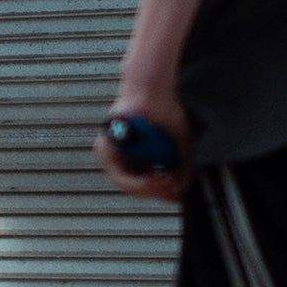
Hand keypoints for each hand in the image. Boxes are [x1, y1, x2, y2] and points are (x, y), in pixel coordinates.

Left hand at [94, 85, 190, 202]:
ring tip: (168, 179)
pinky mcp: (106, 148)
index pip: (142, 185)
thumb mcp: (179, 143)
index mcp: (133, 154)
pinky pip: (121, 174)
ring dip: (150, 187)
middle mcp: (118, 154)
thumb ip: (181, 167)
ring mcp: (109, 151)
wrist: (153, 90)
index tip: (176, 196)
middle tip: (174, 186)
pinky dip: (141, 179)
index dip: (159, 194)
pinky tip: (158, 175)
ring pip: (126, 185)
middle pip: (133, 188)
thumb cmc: (164, 111)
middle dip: (157, 191)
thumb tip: (180, 191)